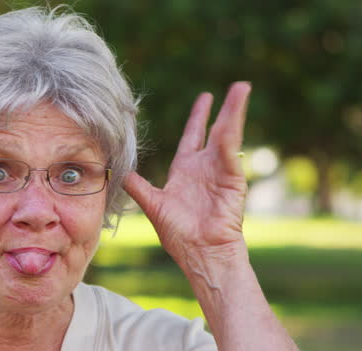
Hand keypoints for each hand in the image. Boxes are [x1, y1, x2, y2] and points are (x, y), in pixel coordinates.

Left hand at [124, 82, 250, 263]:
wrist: (200, 253)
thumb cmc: (179, 234)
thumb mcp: (153, 205)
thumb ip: (138, 187)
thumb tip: (119, 174)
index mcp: (187, 171)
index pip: (194, 137)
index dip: (198, 118)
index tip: (205, 98)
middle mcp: (206, 168)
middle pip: (216, 129)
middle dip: (223, 108)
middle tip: (236, 86)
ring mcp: (221, 172)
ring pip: (227, 134)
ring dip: (234, 111)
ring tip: (242, 88)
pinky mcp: (233, 180)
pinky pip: (230, 152)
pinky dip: (231, 134)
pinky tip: (232, 117)